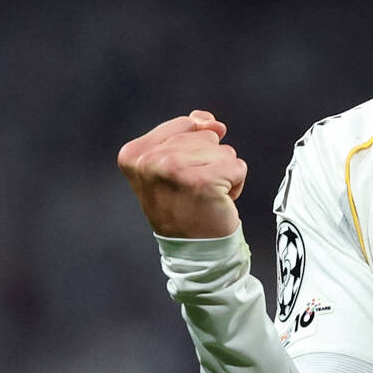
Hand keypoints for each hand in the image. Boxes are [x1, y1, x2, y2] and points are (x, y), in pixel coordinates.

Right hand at [117, 110, 247, 237]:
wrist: (193, 249)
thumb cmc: (184, 205)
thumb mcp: (174, 163)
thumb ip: (190, 133)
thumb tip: (213, 122)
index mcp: (134, 153)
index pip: (186, 124)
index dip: (195, 150)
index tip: (181, 178)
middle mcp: (149, 159)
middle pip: (206, 136)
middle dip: (210, 162)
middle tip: (193, 190)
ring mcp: (174, 169)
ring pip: (224, 150)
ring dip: (223, 173)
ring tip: (204, 196)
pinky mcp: (203, 182)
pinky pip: (238, 167)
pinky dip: (236, 184)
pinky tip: (218, 202)